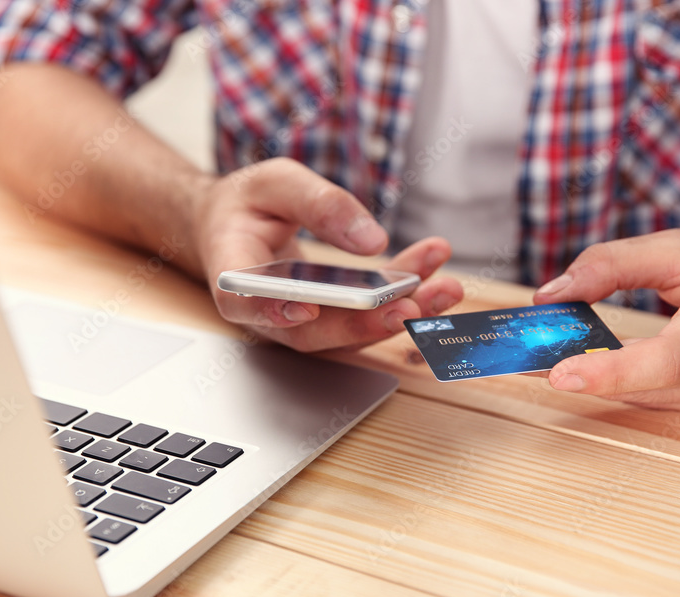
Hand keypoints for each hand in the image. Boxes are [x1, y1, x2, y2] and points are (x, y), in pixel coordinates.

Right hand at [190, 158, 463, 350]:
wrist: (238, 224)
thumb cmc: (249, 203)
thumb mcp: (275, 182)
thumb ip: (318, 204)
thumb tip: (371, 239)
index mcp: (234, 273)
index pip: (245, 302)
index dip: (275, 311)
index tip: (307, 307)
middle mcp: (267, 311)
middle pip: (313, 331)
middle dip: (366, 323)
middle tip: (409, 306)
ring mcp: (301, 322)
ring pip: (349, 332)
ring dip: (401, 313)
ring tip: (446, 288)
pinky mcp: (331, 318)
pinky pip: (368, 316)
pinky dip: (406, 295)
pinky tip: (436, 271)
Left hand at [533, 224, 679, 411]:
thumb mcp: (677, 246)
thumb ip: (609, 266)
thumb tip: (549, 295)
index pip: (666, 358)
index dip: (610, 371)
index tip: (559, 374)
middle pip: (643, 382)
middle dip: (580, 370)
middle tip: (520, 357)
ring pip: (640, 394)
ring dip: (592, 376)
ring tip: (542, 354)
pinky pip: (650, 395)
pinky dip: (614, 379)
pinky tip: (583, 361)